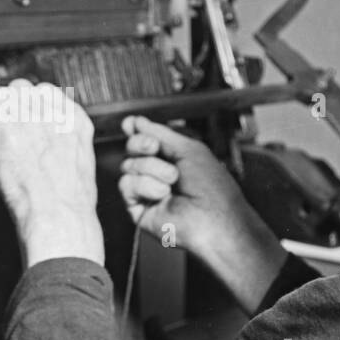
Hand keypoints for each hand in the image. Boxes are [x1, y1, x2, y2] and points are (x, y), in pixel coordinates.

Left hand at [0, 80, 104, 267]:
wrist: (60, 216)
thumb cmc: (72, 203)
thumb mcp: (80, 165)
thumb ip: (65, 144)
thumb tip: (51, 144)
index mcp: (75, 120)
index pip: (48, 92)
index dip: (33, 105)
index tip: (27, 117)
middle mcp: (51, 113)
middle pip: (24, 88)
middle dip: (14, 103)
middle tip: (8, 124)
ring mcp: (27, 119)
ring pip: (3, 94)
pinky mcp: (4, 131)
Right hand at [119, 116, 285, 309]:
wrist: (214, 218)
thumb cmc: (212, 187)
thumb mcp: (188, 149)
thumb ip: (160, 133)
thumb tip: (137, 121)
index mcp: (171, 157)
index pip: (145, 138)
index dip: (136, 130)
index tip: (131, 124)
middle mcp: (157, 173)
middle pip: (131, 148)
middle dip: (141, 144)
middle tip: (155, 148)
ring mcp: (146, 190)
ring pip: (128, 165)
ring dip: (152, 168)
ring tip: (172, 180)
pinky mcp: (137, 207)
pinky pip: (126, 184)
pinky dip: (145, 185)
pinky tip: (162, 194)